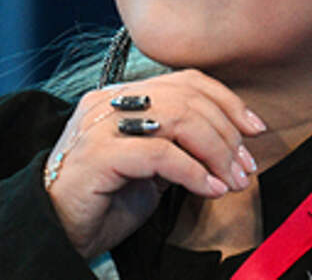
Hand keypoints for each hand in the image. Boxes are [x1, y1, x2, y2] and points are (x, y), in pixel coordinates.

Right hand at [44, 69, 265, 258]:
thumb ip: (180, 143)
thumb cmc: (105, 200)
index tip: (255, 129)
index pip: (186, 81)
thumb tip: (232, 142)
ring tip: (232, 180)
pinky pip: (161, 155)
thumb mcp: (151, 165)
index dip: (227, 101)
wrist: (57, 231)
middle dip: (227, 133)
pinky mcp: (99, 154)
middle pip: (188, 98)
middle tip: (246, 167)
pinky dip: (195, 173)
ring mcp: (101, 125)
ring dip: (217, 152)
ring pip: (179, 119)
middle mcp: (109, 102)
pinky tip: (210, 190)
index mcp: (122, 96)